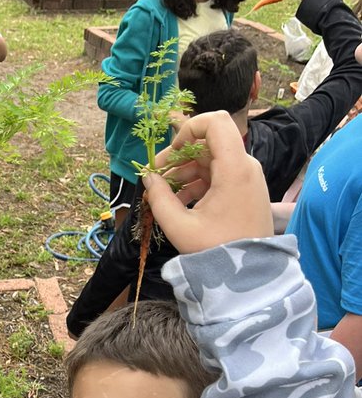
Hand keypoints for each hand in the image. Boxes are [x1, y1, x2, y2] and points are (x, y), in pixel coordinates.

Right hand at [142, 111, 272, 253]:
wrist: (250, 275)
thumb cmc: (217, 250)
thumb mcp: (180, 227)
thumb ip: (159, 198)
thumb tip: (147, 177)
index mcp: (234, 168)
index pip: (215, 121)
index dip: (189, 129)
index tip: (171, 153)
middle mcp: (245, 166)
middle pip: (208, 143)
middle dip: (178, 156)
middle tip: (156, 176)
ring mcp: (246, 177)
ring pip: (210, 160)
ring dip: (184, 172)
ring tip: (164, 194)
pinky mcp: (244, 189)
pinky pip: (217, 175)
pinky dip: (197, 183)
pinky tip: (179, 202)